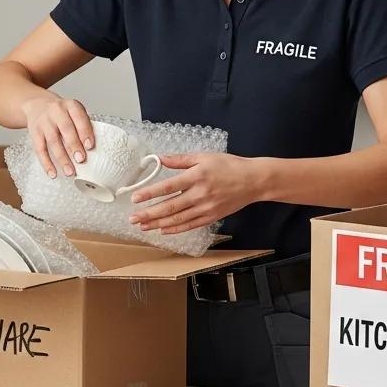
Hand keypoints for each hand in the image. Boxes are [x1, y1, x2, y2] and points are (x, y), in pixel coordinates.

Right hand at [22, 96, 94, 178]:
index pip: (79, 117)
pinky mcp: (34, 132)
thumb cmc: (62, 113)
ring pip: (53, 141)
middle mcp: (56, 111)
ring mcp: (44, 122)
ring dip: (62, 158)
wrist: (37, 105)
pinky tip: (53, 173)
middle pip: (66, 129)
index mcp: (71, 105)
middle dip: (74, 146)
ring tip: (70, 172)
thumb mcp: (73, 112)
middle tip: (81, 160)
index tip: (90, 146)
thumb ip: (83, 126)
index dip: (85, 132)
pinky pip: (40, 149)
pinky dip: (46, 163)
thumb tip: (92, 151)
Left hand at [128, 152, 259, 234]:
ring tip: (142, 227)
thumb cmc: (228, 166)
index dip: (150, 193)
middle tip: (133, 219)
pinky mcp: (211, 217)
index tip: (135, 198)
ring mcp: (206, 208)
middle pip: (170, 207)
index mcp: (196, 177)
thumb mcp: (204, 157)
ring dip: (158, 224)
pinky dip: (175, 229)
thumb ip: (180, 160)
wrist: (253, 181)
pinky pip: (190, 225)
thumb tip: (159, 158)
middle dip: (149, 214)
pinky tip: (162, 230)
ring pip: (178, 219)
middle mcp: (199, 194)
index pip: (168, 187)